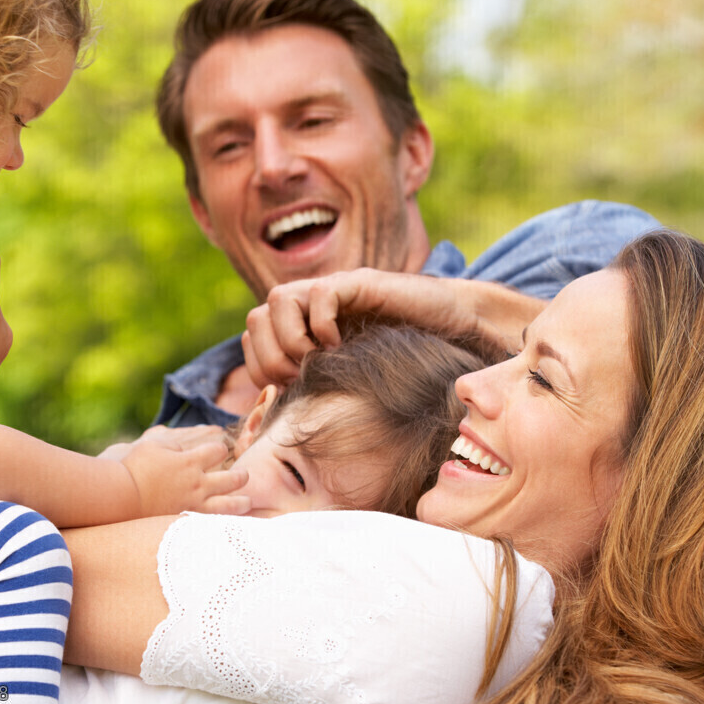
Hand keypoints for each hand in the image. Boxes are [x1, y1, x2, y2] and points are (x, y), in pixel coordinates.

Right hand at [120, 425, 248, 516]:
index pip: (218, 451)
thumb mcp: (154, 445)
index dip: (221, 449)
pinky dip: (225, 522)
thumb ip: (174, 444)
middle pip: (233, 478)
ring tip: (248, 502)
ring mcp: (194, 504)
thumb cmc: (134, 466)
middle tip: (244, 476)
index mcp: (191, 461)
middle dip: (242, 476)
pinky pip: (213, 523)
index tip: (219, 451)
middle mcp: (198, 483)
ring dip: (242, 503)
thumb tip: (183, 447)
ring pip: (230, 505)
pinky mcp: (186, 520)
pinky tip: (231, 524)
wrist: (122, 495)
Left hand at [242, 269, 543, 387]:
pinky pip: (320, 293)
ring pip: (277, 299)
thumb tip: (281, 420)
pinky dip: (322, 323)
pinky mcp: (359, 283)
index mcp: (303, 326)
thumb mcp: (351, 378)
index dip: (260, 365)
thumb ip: (318, 386)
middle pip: (255, 318)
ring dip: (290, 338)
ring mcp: (333, 291)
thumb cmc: (404, 357)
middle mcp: (311, 304)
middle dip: (270, 356)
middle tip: (300, 376)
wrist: (451, 326)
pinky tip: (339, 344)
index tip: (288, 387)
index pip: (252, 336)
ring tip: (318, 359)